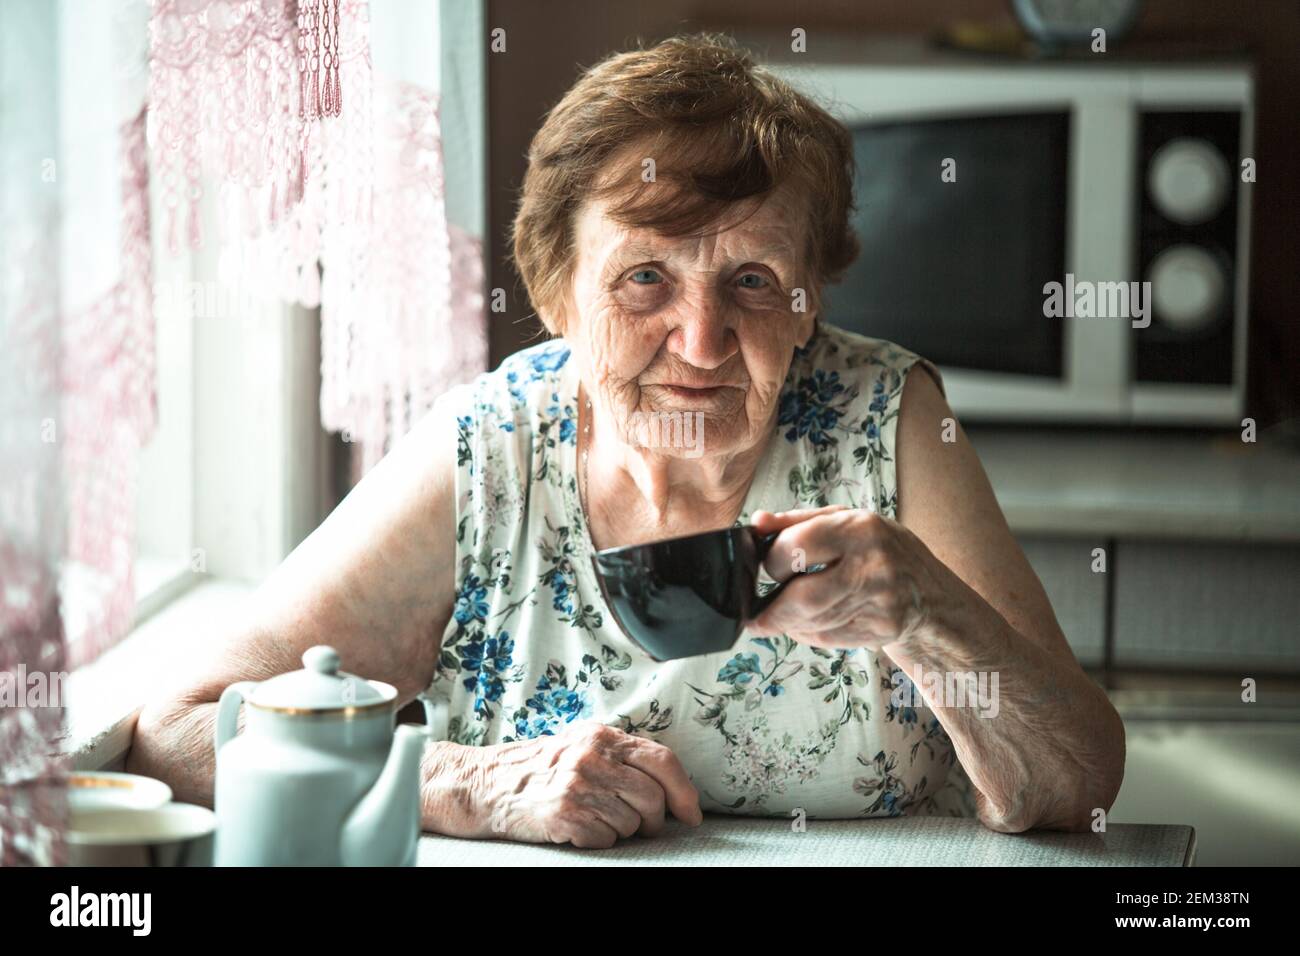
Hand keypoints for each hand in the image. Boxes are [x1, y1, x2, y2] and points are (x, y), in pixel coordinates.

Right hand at [466, 721, 702, 847]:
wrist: (487, 784)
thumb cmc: (542, 768)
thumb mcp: (581, 744)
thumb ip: (621, 755)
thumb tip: (672, 785)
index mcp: (602, 736)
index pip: (662, 760)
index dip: (684, 791)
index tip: (691, 814)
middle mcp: (591, 757)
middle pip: (653, 796)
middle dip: (655, 819)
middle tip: (644, 825)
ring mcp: (578, 785)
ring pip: (632, 822)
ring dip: (623, 830)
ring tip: (597, 818)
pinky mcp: (564, 814)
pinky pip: (607, 839)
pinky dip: (599, 840)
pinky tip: (579, 827)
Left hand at [748, 505, 961, 652]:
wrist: (930, 592)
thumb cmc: (880, 549)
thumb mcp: (846, 521)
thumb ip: (798, 521)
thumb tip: (757, 522)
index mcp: (860, 529)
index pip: (797, 546)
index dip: (772, 560)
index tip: (765, 566)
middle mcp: (874, 565)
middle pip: (803, 597)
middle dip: (772, 611)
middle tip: (755, 616)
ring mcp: (881, 602)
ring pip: (813, 622)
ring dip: (786, 624)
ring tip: (777, 618)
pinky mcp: (882, 630)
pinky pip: (828, 638)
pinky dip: (807, 633)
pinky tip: (804, 624)